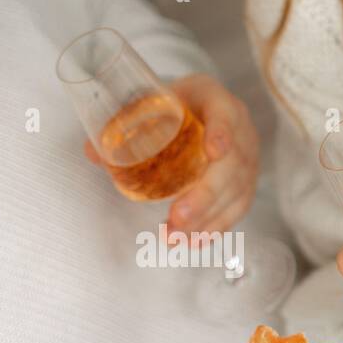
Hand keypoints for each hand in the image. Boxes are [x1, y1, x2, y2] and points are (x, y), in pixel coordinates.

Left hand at [84, 74, 258, 232]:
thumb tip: (94, 153)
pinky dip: (216, 227)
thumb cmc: (176, 105)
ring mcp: (249, 159)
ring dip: (206, 219)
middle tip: (178, 216)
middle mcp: (241, 131)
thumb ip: (124, 122)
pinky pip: (237, 208)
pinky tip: (194, 242)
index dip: (222, 133)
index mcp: (216, 100)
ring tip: (174, 237)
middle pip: (233, 165)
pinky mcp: (247, 183)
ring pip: (236, 192)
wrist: (204, 110)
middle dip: (206, 195)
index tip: (213, 151)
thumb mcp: (153, 101)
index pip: (225, 114)